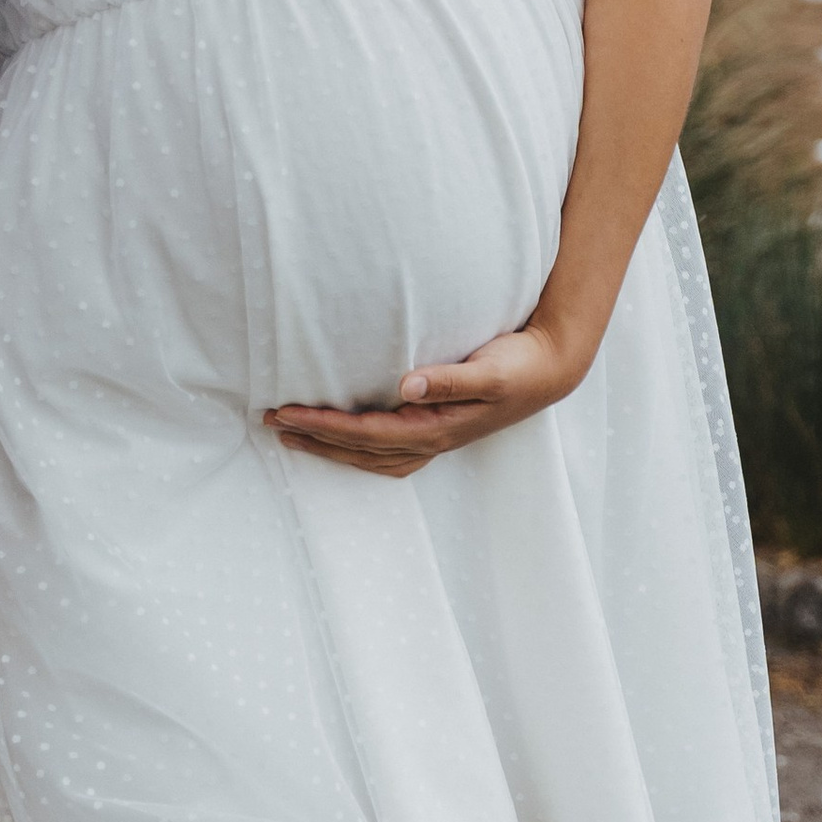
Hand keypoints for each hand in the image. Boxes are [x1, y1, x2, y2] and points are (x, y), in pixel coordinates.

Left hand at [264, 316, 593, 480]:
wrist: (551, 370)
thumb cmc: (520, 365)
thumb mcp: (490, 369)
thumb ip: (450, 378)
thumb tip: (407, 385)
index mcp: (436, 427)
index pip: (366, 433)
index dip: (324, 426)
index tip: (286, 413)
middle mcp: (431, 440)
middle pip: (359, 450)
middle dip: (314, 438)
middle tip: (270, 421)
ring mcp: (434, 439)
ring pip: (370, 456)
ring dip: (330, 447)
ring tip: (291, 433)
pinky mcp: (437, 430)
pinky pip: (386, 450)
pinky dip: (356, 450)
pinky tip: (339, 438)